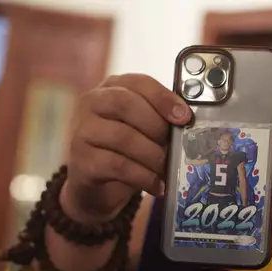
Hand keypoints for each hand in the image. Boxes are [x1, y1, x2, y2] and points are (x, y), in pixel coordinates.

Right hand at [61, 74, 191, 222]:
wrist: (95, 185)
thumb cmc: (126, 150)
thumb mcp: (142, 129)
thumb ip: (161, 120)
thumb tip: (189, 124)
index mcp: (112, 88)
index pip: (139, 82)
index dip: (164, 98)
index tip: (184, 117)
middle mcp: (91, 103)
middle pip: (126, 104)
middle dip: (157, 127)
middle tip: (174, 146)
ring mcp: (82, 131)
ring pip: (123, 137)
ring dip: (153, 156)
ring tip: (168, 169)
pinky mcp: (82, 161)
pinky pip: (118, 165)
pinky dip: (144, 177)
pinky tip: (157, 186)